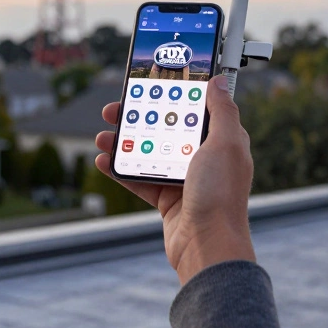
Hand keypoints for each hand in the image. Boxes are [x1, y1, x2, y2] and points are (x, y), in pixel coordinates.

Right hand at [94, 75, 255, 284]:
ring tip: (102, 136)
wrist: (207, 245)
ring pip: (148, 153)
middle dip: (139, 118)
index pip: (195, 109)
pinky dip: (120, 169)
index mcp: (222, 142)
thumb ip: (222, 111)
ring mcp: (185, 180)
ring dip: (124, 143)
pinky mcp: (167, 200)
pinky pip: (140, 179)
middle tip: (113, 110)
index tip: (149, 85)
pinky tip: (103, 160)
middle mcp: (205, 159)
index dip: (172, 96)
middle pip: (166, 129)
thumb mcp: (226, 143)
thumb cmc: (220, 195)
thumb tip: (217, 82)